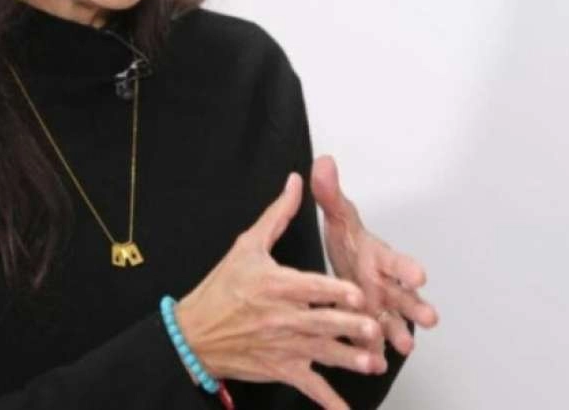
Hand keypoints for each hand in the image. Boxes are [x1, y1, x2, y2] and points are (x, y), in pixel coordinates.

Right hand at [177, 173, 383, 409]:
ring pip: (322, 354)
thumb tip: (296, 182)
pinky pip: (310, 387)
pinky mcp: (281, 369)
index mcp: (275, 285)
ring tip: (371, 363)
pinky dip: (330, 402)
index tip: (358, 294)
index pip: (310, 288)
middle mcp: (281, 318)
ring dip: (348, 360)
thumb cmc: (222, 288)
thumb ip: (278, 214)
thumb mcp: (247, 245)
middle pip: (321, 323)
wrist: (194, 333)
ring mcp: (282, 347)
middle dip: (349, 328)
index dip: (335, 292)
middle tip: (373, 330)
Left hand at [311, 155, 438, 356]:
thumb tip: (323, 162)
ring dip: (400, 333)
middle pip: (405, 295)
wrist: (344, 266)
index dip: (407, 268)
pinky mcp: (368, 326)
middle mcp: (385, 285)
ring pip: (393, 322)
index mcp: (379, 258)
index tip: (420, 274)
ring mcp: (378, 308)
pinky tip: (375, 362)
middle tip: (429, 317)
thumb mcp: (337, 218)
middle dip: (416, 306)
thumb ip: (330, 194)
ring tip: (405, 346)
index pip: (397, 261)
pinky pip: (373, 341)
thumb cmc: (350, 243)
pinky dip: (374, 351)